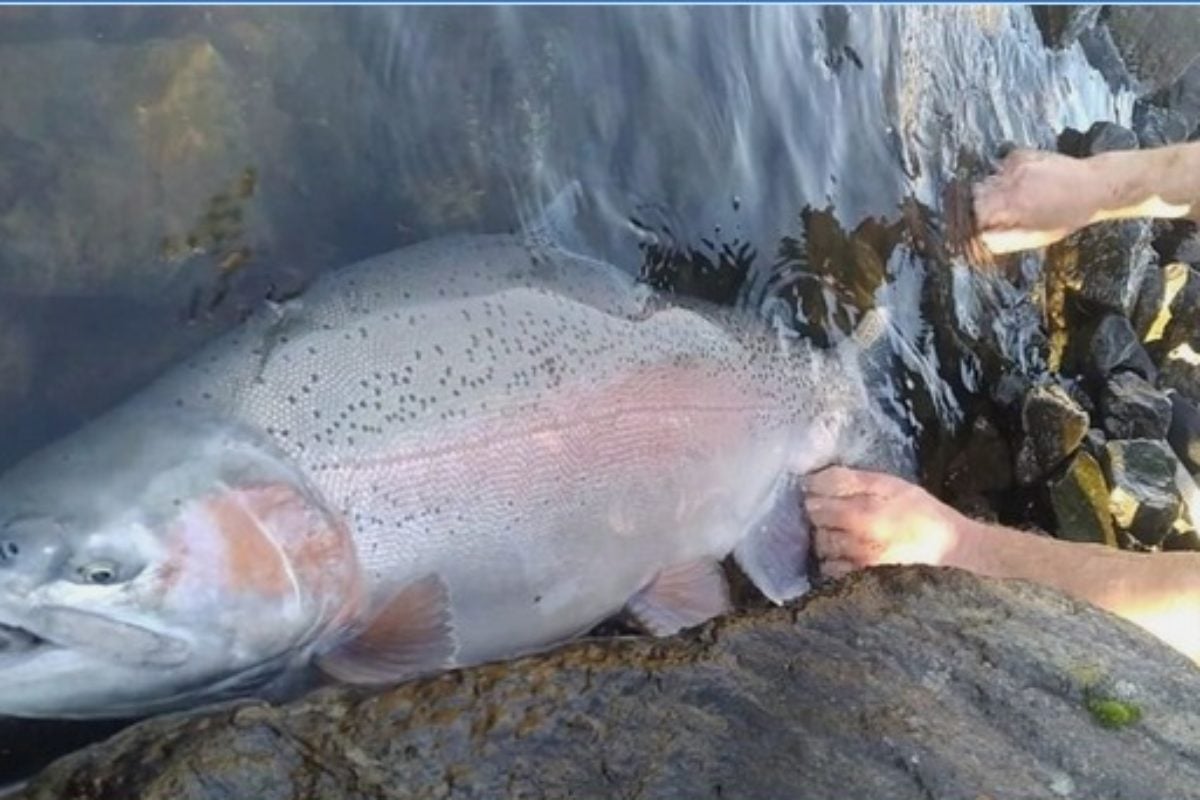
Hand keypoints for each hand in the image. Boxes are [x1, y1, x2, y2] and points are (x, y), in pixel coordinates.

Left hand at [803, 467, 969, 577]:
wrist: (946, 544)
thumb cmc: (920, 509)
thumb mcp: (891, 484)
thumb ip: (853, 480)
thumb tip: (816, 479)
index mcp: (862, 513)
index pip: (816, 499)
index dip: (815, 490)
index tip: (820, 487)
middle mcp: (855, 540)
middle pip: (815, 521)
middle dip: (818, 510)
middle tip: (832, 505)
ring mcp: (857, 561)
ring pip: (820, 544)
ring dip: (823, 533)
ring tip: (839, 527)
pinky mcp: (861, 576)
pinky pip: (830, 568)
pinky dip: (831, 558)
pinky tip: (844, 549)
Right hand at [972, 149, 1099, 254]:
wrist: (1094, 185)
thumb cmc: (1067, 216)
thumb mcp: (1035, 238)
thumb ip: (1003, 240)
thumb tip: (981, 239)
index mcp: (1013, 206)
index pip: (975, 213)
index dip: (975, 222)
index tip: (980, 227)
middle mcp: (1011, 182)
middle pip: (976, 195)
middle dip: (981, 207)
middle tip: (996, 215)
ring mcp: (1016, 166)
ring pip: (987, 180)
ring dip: (993, 192)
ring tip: (1016, 199)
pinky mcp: (1022, 154)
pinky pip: (1000, 167)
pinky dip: (1005, 176)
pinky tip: (1023, 182)